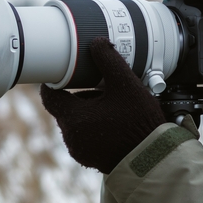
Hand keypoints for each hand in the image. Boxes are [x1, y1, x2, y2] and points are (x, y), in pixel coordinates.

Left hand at [40, 37, 165, 173]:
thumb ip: (109, 60)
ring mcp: (79, 150)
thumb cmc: (141, 123)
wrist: (153, 159)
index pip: (49, 95)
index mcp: (74, 118)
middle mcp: (71, 137)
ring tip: (113, 107)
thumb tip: (97, 43)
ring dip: (88, 111)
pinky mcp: (88, 159)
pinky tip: (114, 123)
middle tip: (103, 89)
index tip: (65, 72)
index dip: (55, 81)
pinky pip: (84, 136)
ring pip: (75, 122)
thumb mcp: (126, 84)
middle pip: (66, 107)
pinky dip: (94, 127)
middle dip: (81, 94)